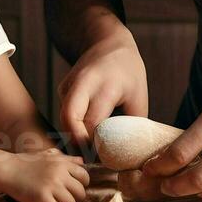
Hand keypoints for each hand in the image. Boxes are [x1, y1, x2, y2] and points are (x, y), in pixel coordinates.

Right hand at [0, 151, 89, 201]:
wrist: (6, 169)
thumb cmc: (26, 164)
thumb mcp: (47, 155)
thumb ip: (66, 159)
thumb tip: (82, 161)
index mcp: (63, 162)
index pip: (85, 177)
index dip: (78, 187)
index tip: (68, 191)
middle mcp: (60, 172)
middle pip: (80, 194)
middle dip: (72, 201)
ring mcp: (52, 185)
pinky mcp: (42, 197)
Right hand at [57, 33, 147, 147]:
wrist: (108, 42)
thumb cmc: (128, 72)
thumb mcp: (138, 97)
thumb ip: (130, 125)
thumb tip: (125, 155)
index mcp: (106, 85)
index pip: (93, 122)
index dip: (95, 143)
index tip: (103, 158)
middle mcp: (83, 83)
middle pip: (69, 118)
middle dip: (76, 141)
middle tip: (88, 158)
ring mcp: (70, 84)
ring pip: (66, 118)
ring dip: (74, 136)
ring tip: (88, 150)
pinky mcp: (63, 88)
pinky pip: (66, 113)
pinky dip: (73, 126)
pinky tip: (84, 134)